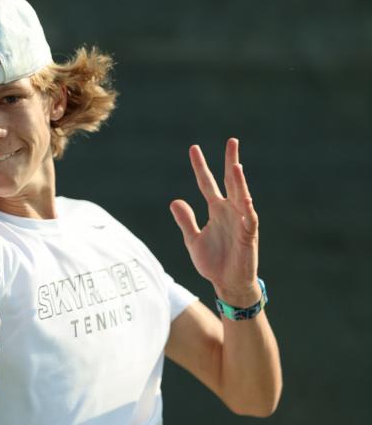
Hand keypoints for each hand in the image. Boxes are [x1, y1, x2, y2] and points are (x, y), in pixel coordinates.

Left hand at [170, 138, 260, 306]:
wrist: (226, 283)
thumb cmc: (213, 262)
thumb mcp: (192, 239)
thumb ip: (185, 220)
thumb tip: (175, 200)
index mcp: (216, 210)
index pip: (207, 183)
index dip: (200, 167)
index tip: (194, 149)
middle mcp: (230, 211)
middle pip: (230, 182)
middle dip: (230, 162)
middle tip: (231, 141)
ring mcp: (241, 221)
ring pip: (241, 196)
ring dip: (240, 182)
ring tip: (236, 165)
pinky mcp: (249, 235)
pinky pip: (249, 219)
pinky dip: (247, 209)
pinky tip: (244, 198)